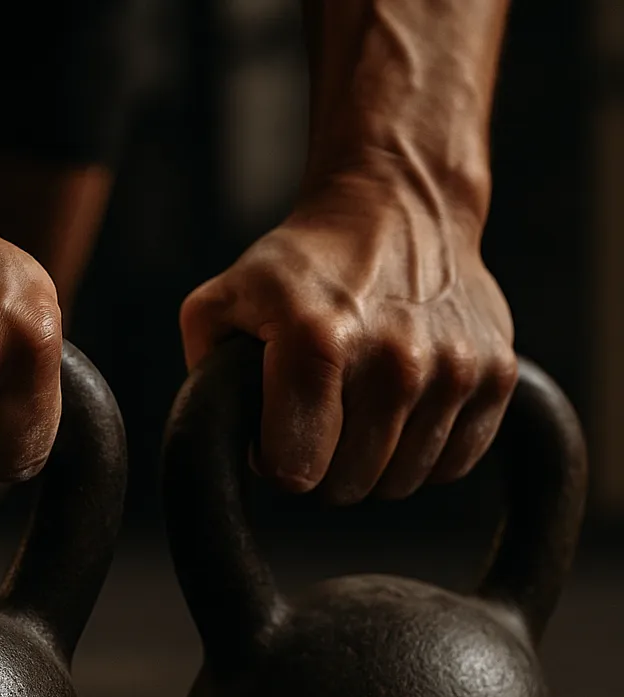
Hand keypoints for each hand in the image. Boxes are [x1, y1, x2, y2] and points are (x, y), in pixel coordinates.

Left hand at [179, 168, 515, 503]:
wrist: (400, 205)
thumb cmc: (305, 263)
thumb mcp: (225, 300)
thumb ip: (205, 374)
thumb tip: (222, 440)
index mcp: (316, 343)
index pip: (293, 471)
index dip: (275, 462)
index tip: (276, 433)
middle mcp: (393, 360)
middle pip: (345, 485)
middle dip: (322, 465)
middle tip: (317, 419)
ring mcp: (452, 370)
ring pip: (399, 483)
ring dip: (373, 462)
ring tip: (359, 408)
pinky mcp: (496, 377)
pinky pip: (451, 465)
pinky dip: (422, 452)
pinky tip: (403, 410)